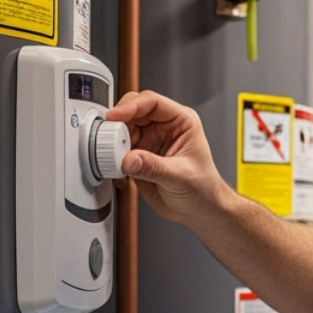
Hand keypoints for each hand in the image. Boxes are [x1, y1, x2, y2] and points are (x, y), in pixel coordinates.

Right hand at [106, 90, 229, 222]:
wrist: (199, 210)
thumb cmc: (203, 189)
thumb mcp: (180, 177)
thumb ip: (153, 167)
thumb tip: (129, 159)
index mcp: (181, 122)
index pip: (152, 103)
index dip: (131, 106)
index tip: (115, 116)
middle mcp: (164, 127)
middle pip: (133, 113)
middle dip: (119, 124)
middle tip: (109, 139)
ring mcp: (151, 141)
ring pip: (123, 130)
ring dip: (115, 143)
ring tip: (115, 160)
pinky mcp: (140, 156)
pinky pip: (120, 150)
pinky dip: (114, 158)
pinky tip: (119, 172)